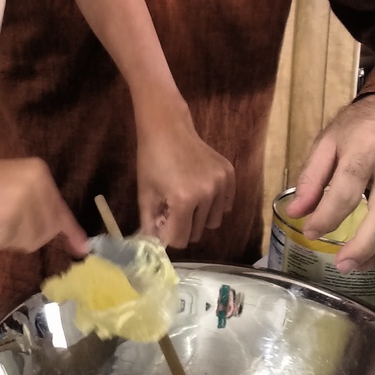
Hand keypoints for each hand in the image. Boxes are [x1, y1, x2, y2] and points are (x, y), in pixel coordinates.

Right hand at [0, 153, 87, 257]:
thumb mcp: (10, 184)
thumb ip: (35, 205)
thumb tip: (60, 234)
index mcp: (39, 173)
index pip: (60, 210)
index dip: (71, 231)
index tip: (83, 248)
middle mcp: (36, 185)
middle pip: (45, 231)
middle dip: (27, 234)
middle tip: (0, 219)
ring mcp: (22, 203)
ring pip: (28, 240)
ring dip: (10, 237)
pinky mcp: (5, 220)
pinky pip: (8, 243)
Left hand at [135, 100, 235, 248]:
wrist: (168, 128)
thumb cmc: (152, 160)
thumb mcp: (145, 194)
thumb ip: (150, 224)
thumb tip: (156, 247)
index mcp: (183, 200)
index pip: (181, 239)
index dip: (170, 235)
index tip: (164, 222)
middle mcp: (207, 194)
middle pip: (197, 232)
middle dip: (184, 226)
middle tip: (173, 208)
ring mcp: (221, 183)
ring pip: (213, 221)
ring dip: (200, 217)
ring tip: (188, 198)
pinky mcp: (229, 174)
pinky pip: (225, 205)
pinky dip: (214, 204)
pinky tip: (201, 190)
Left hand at [284, 94, 374, 271]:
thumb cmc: (360, 128)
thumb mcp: (328, 141)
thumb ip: (311, 177)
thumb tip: (295, 213)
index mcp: (366, 148)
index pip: (347, 187)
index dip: (328, 215)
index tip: (310, 232)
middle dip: (364, 244)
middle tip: (341, 264)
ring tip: (356, 266)